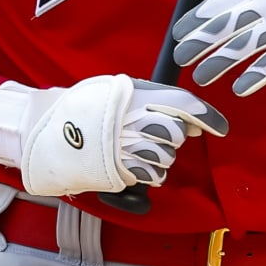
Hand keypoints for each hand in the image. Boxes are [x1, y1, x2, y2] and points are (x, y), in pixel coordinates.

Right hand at [0, 75, 228, 197]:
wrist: (44, 129)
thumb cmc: (81, 108)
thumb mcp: (117, 90)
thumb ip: (154, 100)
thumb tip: (191, 121)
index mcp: (136, 94)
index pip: (184, 103)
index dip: (207, 117)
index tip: (220, 128)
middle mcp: (136, 120)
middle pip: (176, 134)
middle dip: (169, 136)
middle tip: (146, 133)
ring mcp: (129, 146)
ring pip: (166, 157)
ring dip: (156, 156)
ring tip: (128, 147)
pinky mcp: (122, 170)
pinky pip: (153, 176)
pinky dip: (147, 173)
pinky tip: (127, 162)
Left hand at [171, 0, 265, 96]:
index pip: (219, 3)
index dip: (196, 20)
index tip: (178, 33)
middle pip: (226, 25)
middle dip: (199, 42)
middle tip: (180, 57)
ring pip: (244, 46)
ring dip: (219, 63)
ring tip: (201, 77)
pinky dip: (255, 76)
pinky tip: (239, 88)